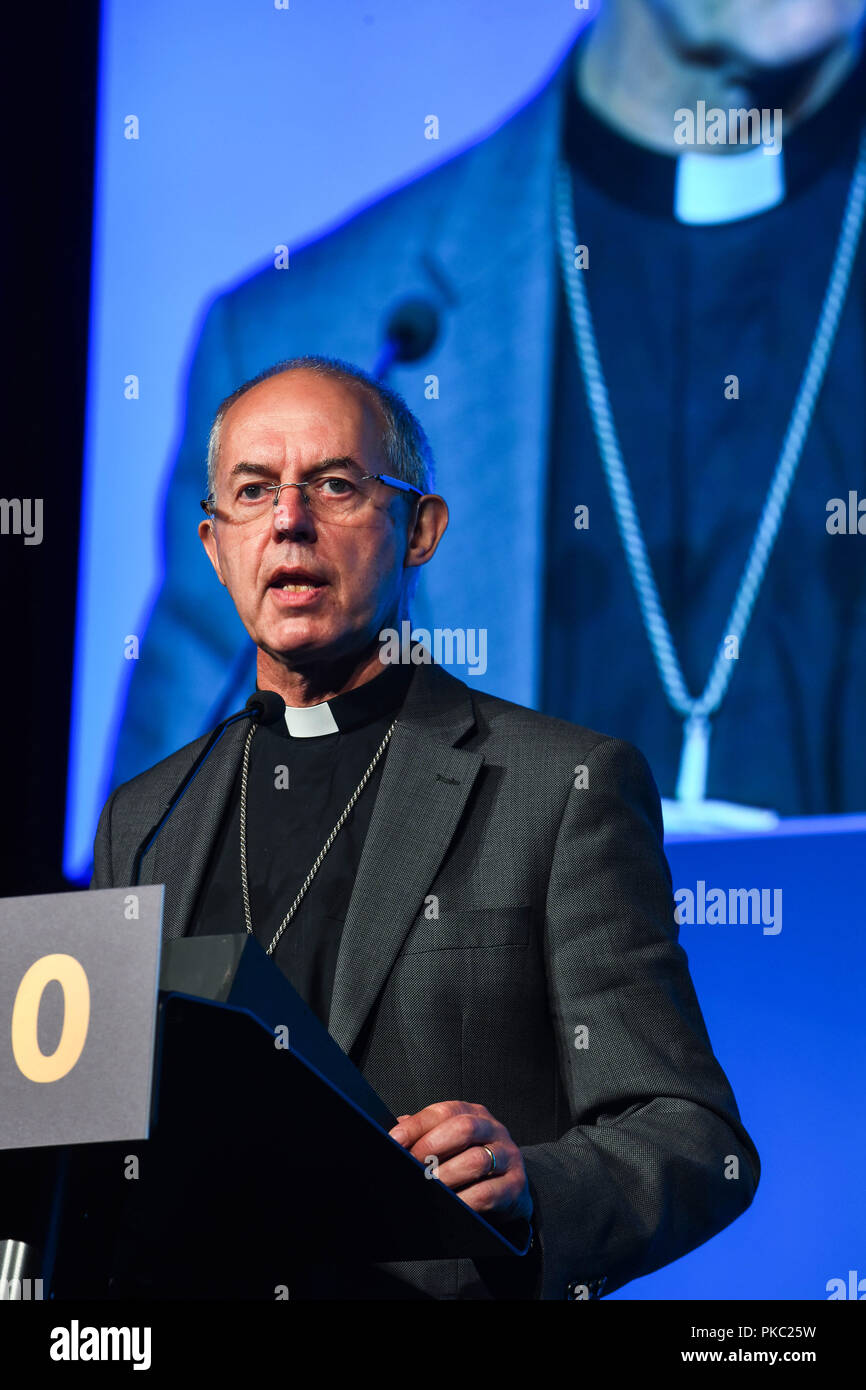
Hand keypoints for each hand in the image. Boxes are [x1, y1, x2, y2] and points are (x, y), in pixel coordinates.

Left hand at [388, 1100, 532, 1223]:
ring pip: (477, 1160)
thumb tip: (394, 1135)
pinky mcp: (515, 1185)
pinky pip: (489, 1193)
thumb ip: (423, 1135)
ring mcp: (508, 1156)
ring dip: (447, 1176)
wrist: (510, 1190)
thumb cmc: (470, 1162)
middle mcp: (493, 1129)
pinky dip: (466, 1201)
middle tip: (410, 1167)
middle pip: (464, 1128)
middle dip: (432, 1147)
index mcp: (473, 1113)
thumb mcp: (450, 1143)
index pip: (443, 1111)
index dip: (416, 1126)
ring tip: (427, 1189)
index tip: (393, 1141)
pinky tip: (450, 1207)